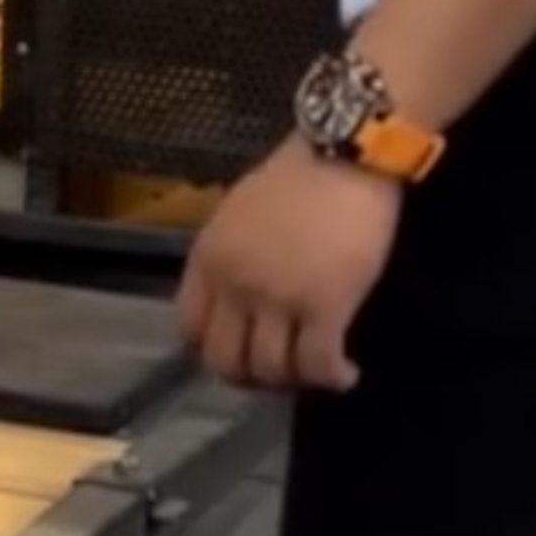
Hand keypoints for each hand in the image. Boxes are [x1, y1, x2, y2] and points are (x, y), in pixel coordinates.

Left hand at [177, 138, 401, 392]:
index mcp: (208, 258)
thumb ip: (229, 257)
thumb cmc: (298, 178)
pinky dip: (333, 378)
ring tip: (314, 370)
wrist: (345, 154)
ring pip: (272, 371)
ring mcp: (278, 298)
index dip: (214, 350)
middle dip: (251, 378)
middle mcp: (234, 284)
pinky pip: (319, 365)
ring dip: (294, 381)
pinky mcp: (326, 306)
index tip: (240, 352)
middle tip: (278, 373)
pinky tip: (345, 374)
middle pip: (226, 361)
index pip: (190, 328)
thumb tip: (237, 298)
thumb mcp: (239, 214)